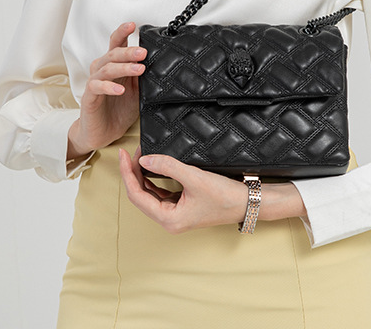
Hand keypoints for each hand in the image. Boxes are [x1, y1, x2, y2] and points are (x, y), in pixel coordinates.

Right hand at [67, 22, 145, 158]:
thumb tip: (159, 63)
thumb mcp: (137, 92)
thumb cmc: (119, 110)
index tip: (133, 25)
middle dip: (129, 51)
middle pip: (112, 53)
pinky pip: (96, 87)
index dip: (122, 33)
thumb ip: (143, 77)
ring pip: (106, 68)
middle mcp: (102, 70)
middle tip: (143, 52)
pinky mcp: (89, 97)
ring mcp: (94, 82)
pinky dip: (109, 86)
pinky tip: (119, 89)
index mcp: (114, 66)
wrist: (103, 133)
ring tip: (138, 69)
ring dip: (123, 67)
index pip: (116, 44)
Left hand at [118, 146, 307, 232]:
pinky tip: (154, 165)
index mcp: (168, 219)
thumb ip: (168, 167)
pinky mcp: (183, 206)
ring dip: (143, 174)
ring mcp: (176, 213)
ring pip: (150, 193)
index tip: (123, 155)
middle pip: (140, 194)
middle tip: (131, 151)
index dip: (127, 174)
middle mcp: (169, 219)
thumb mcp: (194, 177)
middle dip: (133, 172)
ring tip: (141, 154)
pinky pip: (162, 192)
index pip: (137, 195)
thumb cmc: (224, 195)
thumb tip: (144, 159)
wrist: (247, 202)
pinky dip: (155, 178)